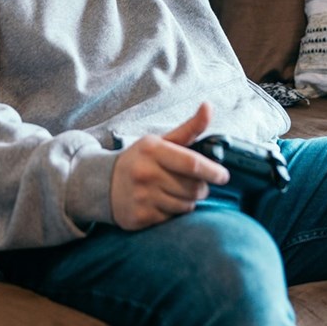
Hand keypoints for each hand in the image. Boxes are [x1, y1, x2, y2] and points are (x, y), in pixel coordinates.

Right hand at [110, 103, 229, 230]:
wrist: (103, 183)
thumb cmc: (140, 160)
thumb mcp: (161, 141)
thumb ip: (189, 128)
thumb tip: (208, 106)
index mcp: (152, 150)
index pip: (192, 164)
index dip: (212, 171)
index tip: (223, 176)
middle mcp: (146, 173)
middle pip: (193, 188)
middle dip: (201, 188)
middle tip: (195, 184)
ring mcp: (141, 196)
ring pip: (185, 205)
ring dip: (188, 201)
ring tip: (176, 192)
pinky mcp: (140, 217)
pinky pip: (172, 219)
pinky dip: (173, 213)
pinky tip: (162, 203)